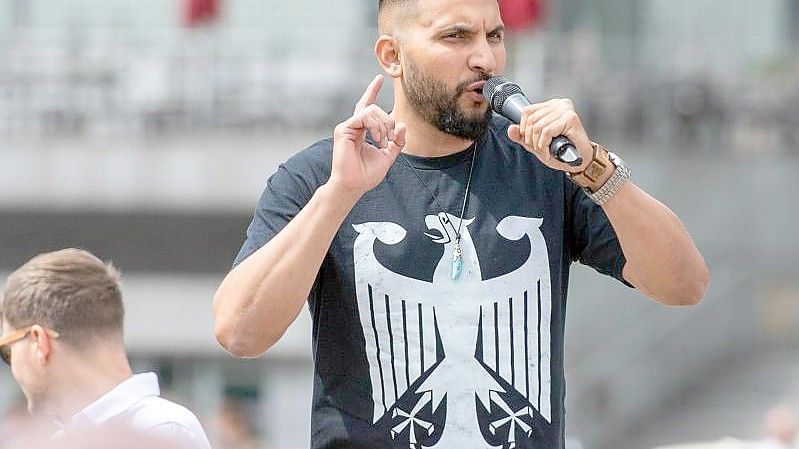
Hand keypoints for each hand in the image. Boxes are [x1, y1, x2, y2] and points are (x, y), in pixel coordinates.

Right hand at [327, 75, 406, 199]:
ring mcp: (347, 127)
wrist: (354, 185)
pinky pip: (363, 116)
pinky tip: (376, 139)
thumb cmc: (367, 174)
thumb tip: (402, 124)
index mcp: (362, 130)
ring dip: (383, 125)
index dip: (372, 91)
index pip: (367, 106)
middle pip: (373, 107)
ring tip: (382, 141)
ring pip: (370, 110)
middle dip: (387, 120)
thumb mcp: (388, 156)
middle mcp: (353, 126)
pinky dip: (374, 126)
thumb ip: (396, 141)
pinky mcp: (343, 129)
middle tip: (390, 139)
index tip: (380, 78)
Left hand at [507, 98, 592, 172]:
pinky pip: (547, 131)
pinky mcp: (571, 118)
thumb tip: (511, 129)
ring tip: (545, 151)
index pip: (527, 111)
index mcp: (551, 105)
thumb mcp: (536, 143)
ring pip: (538, 126)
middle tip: (539, 149)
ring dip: (538, 144)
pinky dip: (544, 144)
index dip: (524, 129)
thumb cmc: (561, 150)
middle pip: (531, 120)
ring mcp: (566, 110)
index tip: (531, 141)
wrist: (579, 161)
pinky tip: (549, 151)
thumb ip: (522, 136)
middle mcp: (559, 104)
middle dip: (531, 139)